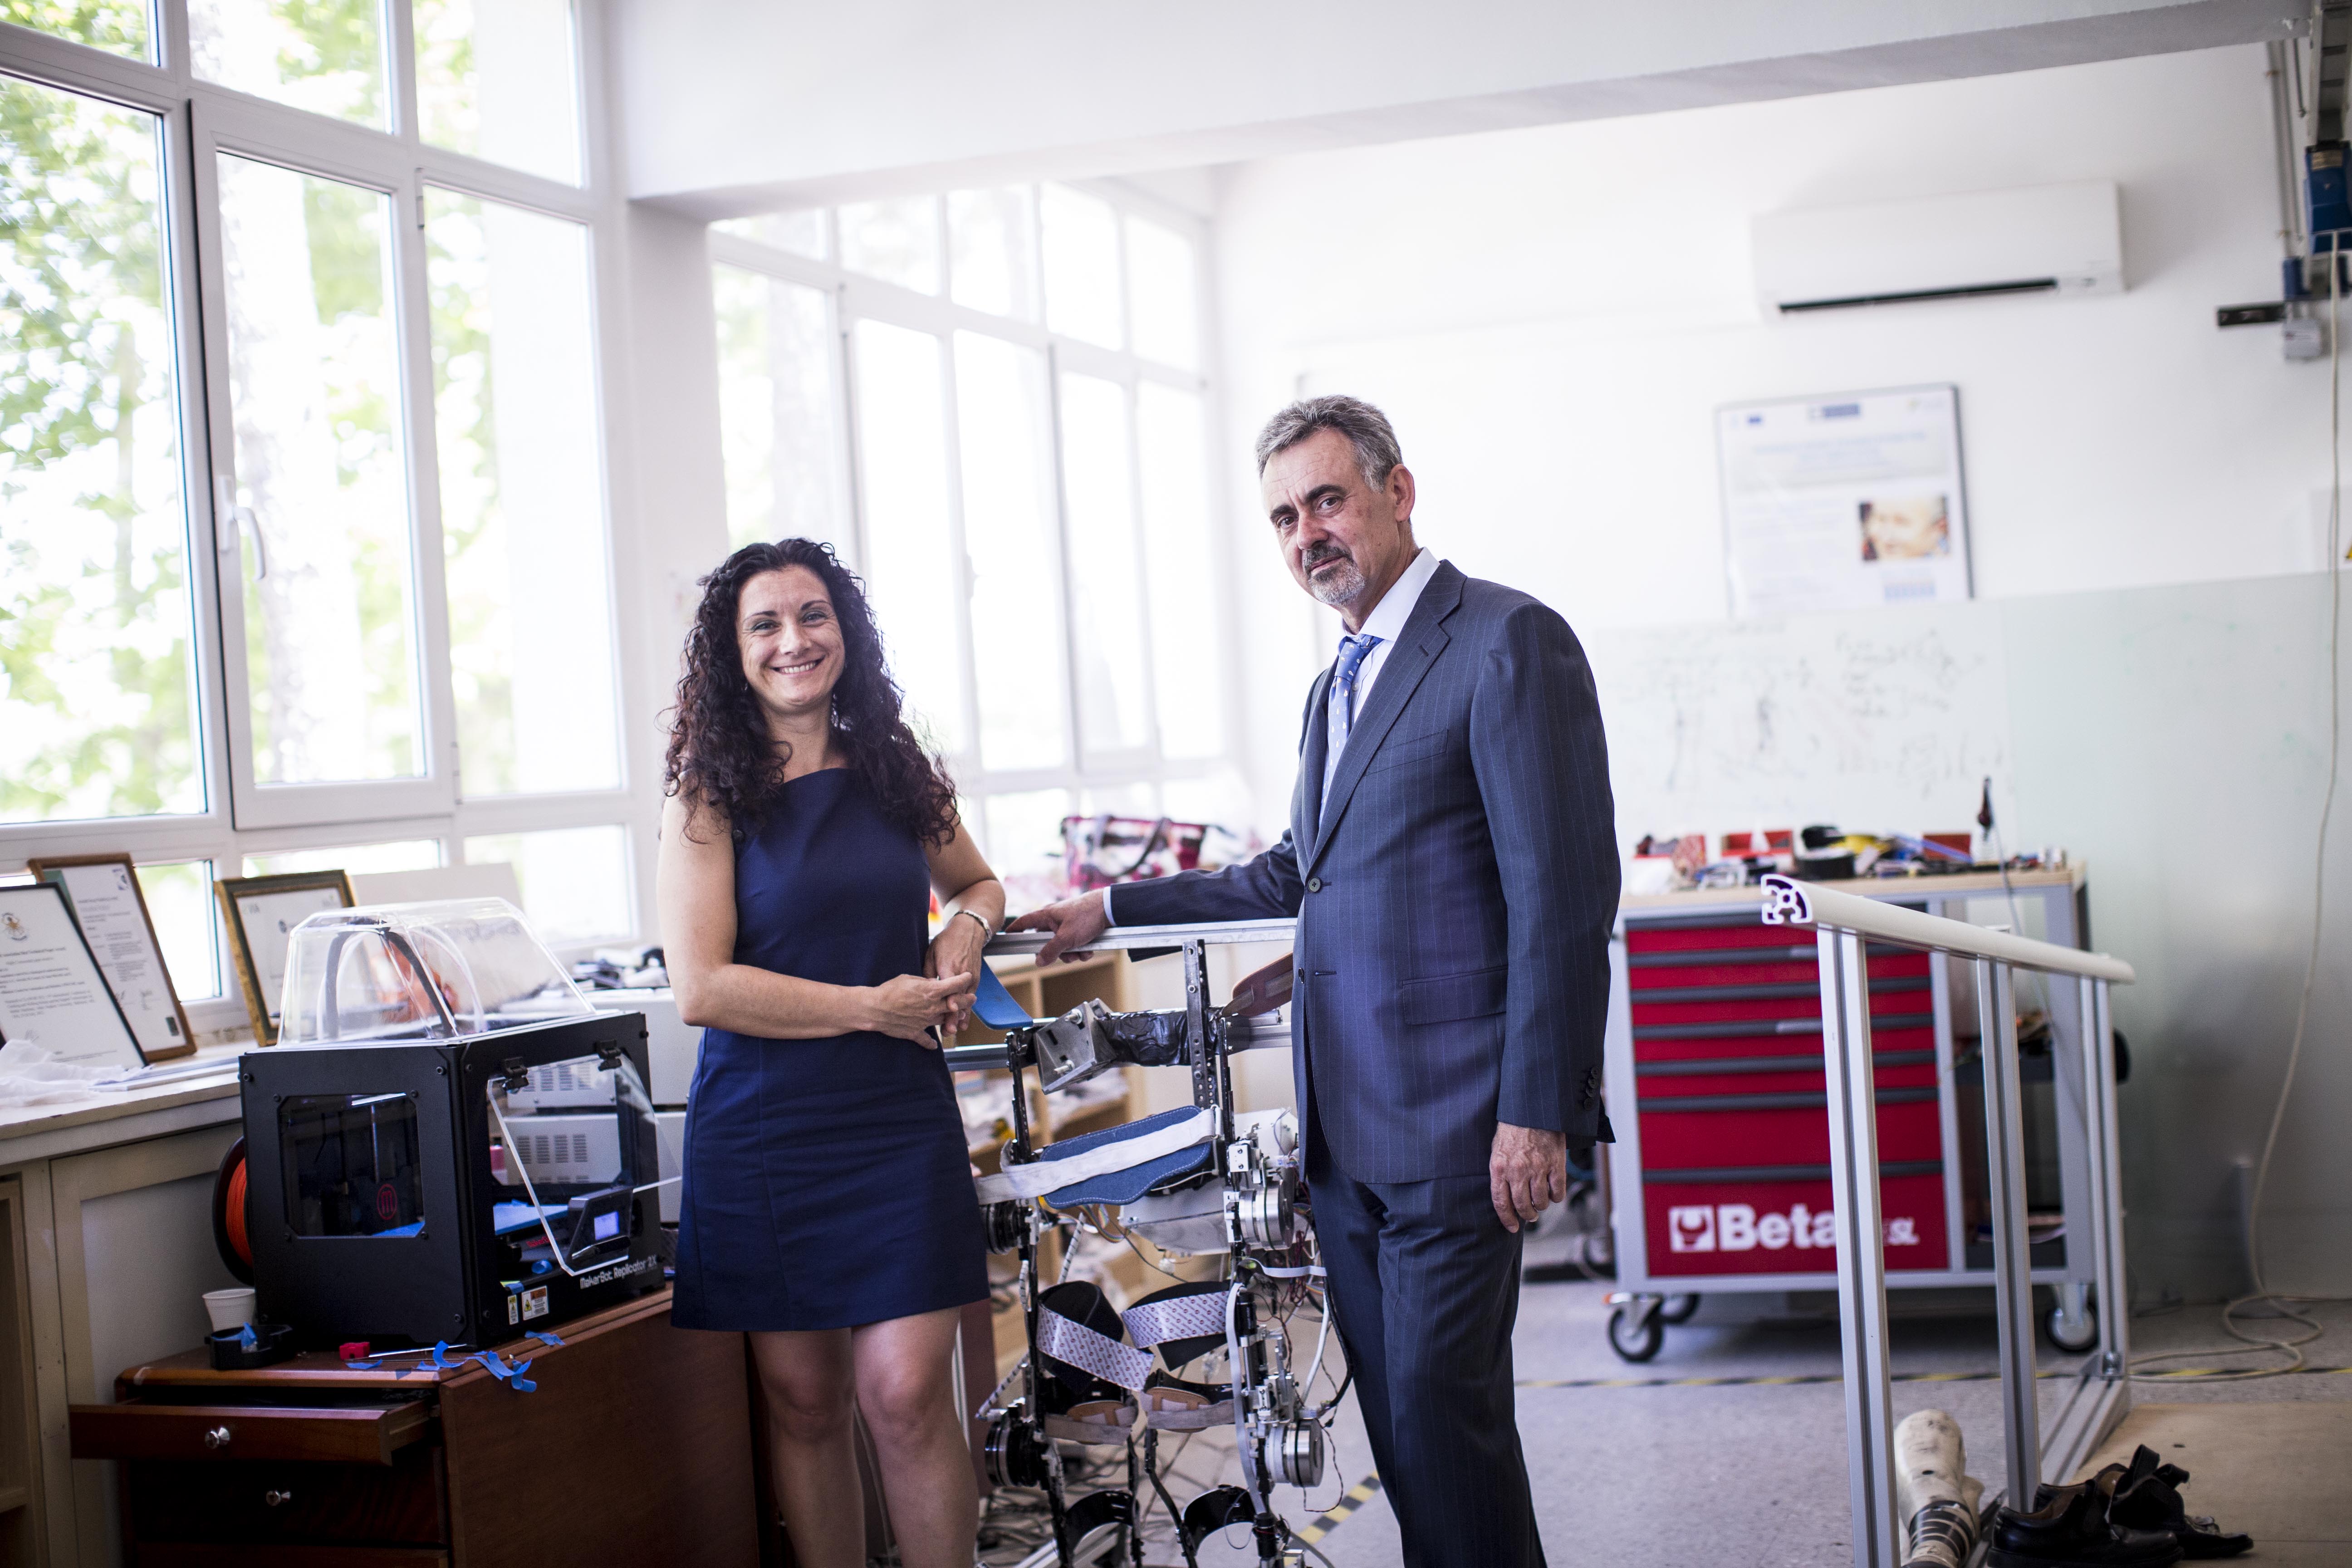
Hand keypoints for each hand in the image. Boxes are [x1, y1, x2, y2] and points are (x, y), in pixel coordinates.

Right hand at [861, 973, 975, 1044]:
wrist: (875, 1009)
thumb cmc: (889, 990)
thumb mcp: (908, 979)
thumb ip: (923, 981)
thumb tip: (932, 983)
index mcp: (931, 991)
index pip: (954, 985)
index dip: (963, 980)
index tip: (968, 977)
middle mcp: (932, 1007)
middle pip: (956, 1005)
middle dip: (966, 1001)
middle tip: (972, 998)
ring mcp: (925, 1022)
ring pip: (944, 1020)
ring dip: (951, 1018)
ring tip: (956, 1017)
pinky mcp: (915, 1032)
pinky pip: (926, 1040)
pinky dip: (930, 1043)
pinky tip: (934, 1045)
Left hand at [925, 913, 989, 1033]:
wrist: (969, 931)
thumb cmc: (947, 941)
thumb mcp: (932, 953)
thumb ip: (928, 972)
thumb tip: (924, 988)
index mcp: (949, 966)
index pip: (951, 986)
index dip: (951, 999)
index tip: (950, 1009)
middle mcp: (962, 974)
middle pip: (960, 998)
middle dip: (954, 1015)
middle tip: (948, 1030)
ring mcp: (971, 977)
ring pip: (966, 1001)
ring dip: (961, 1016)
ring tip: (955, 1030)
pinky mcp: (975, 978)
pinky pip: (970, 996)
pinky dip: (967, 1009)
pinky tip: (963, 1020)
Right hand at [1006, 891, 1108, 964]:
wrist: (1110, 909)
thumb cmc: (1086, 916)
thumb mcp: (1066, 937)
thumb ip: (1051, 950)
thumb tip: (1038, 961)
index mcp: (1046, 916)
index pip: (1024, 922)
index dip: (1015, 930)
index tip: (1008, 937)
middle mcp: (1055, 920)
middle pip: (1046, 942)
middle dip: (1057, 953)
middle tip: (1067, 955)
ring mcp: (1067, 925)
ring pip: (1062, 946)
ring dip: (1072, 953)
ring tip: (1082, 952)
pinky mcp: (1079, 929)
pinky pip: (1074, 944)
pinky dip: (1081, 949)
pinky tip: (1090, 949)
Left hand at [1490, 1122, 1567, 1232]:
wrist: (1532, 1110)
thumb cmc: (1512, 1130)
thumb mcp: (1497, 1151)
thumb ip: (1500, 1174)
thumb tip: (1506, 1199)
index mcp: (1499, 1167)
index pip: (1501, 1202)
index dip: (1507, 1219)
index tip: (1511, 1228)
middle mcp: (1517, 1170)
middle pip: (1523, 1206)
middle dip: (1527, 1215)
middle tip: (1530, 1215)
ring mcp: (1538, 1168)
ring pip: (1541, 1202)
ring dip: (1542, 1205)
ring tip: (1541, 1201)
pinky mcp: (1556, 1164)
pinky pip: (1558, 1192)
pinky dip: (1556, 1196)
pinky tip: (1553, 1191)